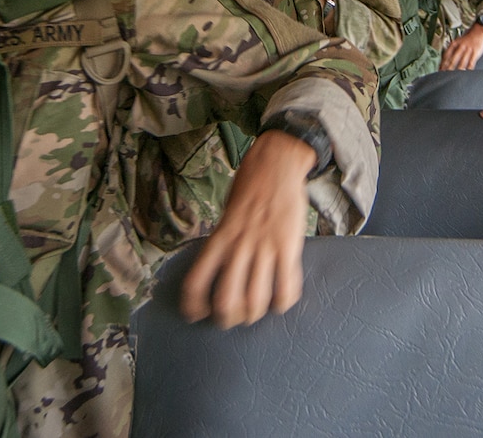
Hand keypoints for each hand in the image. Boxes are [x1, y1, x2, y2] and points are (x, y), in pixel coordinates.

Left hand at [180, 130, 314, 327]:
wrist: (277, 163)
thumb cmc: (250, 186)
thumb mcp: (227, 213)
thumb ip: (224, 240)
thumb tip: (221, 270)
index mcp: (220, 237)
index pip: (197, 280)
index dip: (193, 305)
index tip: (196, 313)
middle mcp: (239, 245)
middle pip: (227, 300)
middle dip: (227, 318)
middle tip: (231, 318)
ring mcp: (265, 247)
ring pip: (256, 299)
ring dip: (254, 314)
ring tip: (255, 312)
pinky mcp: (289, 247)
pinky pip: (286, 288)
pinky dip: (282, 303)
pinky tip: (280, 301)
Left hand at [438, 24, 482, 70]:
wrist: (478, 32)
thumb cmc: (467, 39)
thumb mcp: (457, 42)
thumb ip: (451, 50)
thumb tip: (444, 60)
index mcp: (455, 44)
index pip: (446, 54)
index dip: (442, 63)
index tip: (440, 69)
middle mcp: (461, 47)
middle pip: (453, 59)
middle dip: (448, 67)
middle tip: (445, 74)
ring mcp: (468, 50)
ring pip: (462, 62)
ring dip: (458, 70)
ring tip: (454, 76)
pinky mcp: (475, 53)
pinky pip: (471, 62)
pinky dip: (469, 68)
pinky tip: (466, 73)